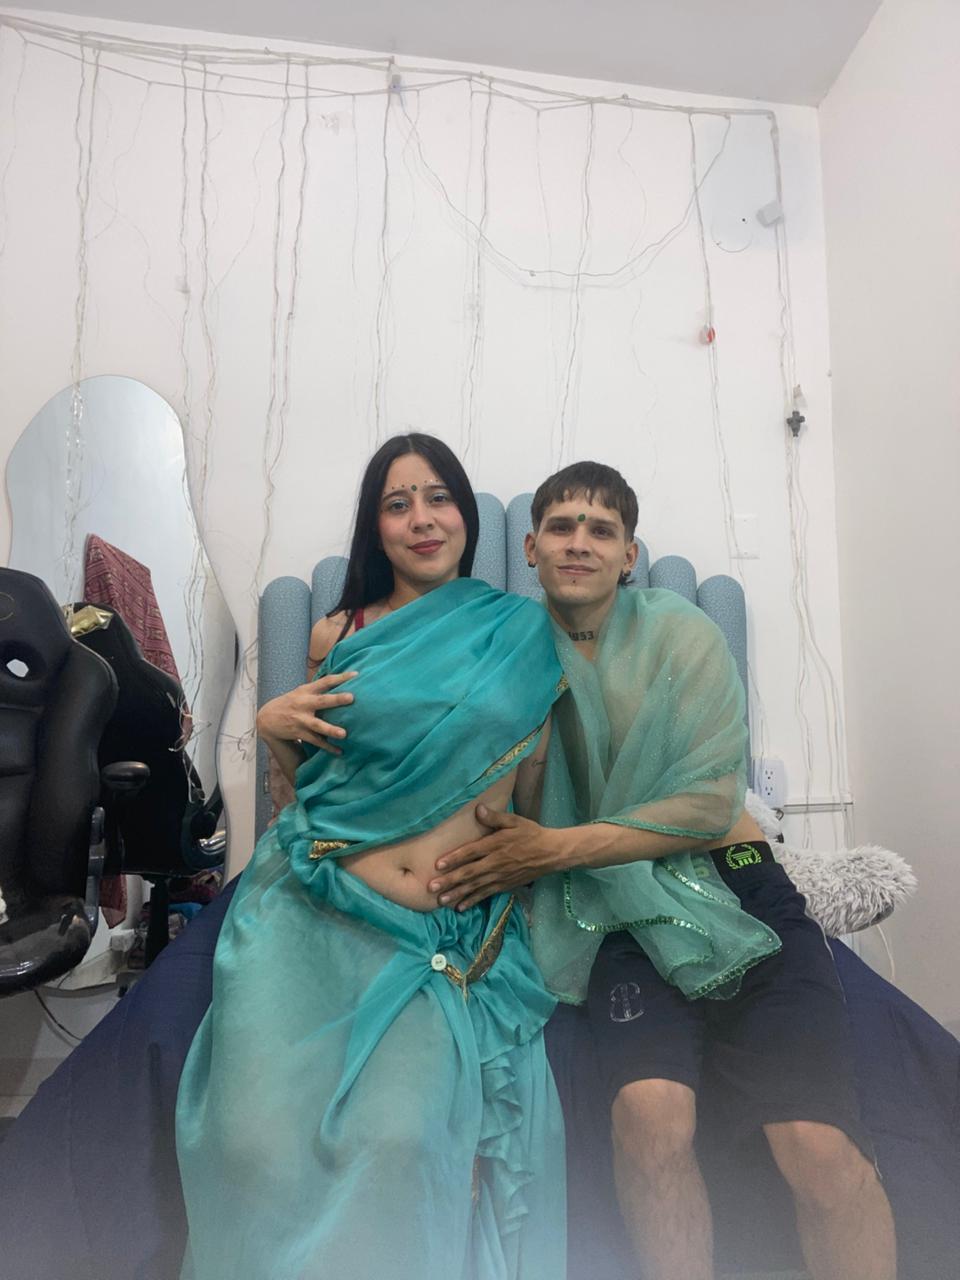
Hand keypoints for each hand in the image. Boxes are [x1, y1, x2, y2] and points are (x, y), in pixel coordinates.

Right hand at [256, 671, 357, 755]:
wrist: (266, 718)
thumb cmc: (290, 703)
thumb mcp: (301, 692)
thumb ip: (318, 689)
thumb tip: (342, 683)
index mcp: (306, 691)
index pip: (325, 681)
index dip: (340, 677)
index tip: (356, 675)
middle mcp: (303, 704)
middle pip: (322, 701)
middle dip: (336, 699)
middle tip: (351, 697)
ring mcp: (300, 719)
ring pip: (317, 725)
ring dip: (330, 729)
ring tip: (344, 734)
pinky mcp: (298, 733)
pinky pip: (315, 740)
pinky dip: (327, 747)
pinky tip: (339, 751)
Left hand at [428, 806, 569, 909]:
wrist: (551, 853)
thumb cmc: (531, 833)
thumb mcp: (514, 821)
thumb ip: (495, 817)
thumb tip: (478, 809)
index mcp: (496, 845)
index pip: (471, 852)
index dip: (454, 858)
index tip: (438, 864)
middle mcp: (495, 863)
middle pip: (469, 873)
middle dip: (449, 881)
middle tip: (431, 887)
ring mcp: (499, 877)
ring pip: (475, 887)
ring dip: (457, 894)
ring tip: (441, 901)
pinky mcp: (504, 885)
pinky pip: (485, 894)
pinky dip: (472, 901)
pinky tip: (460, 907)